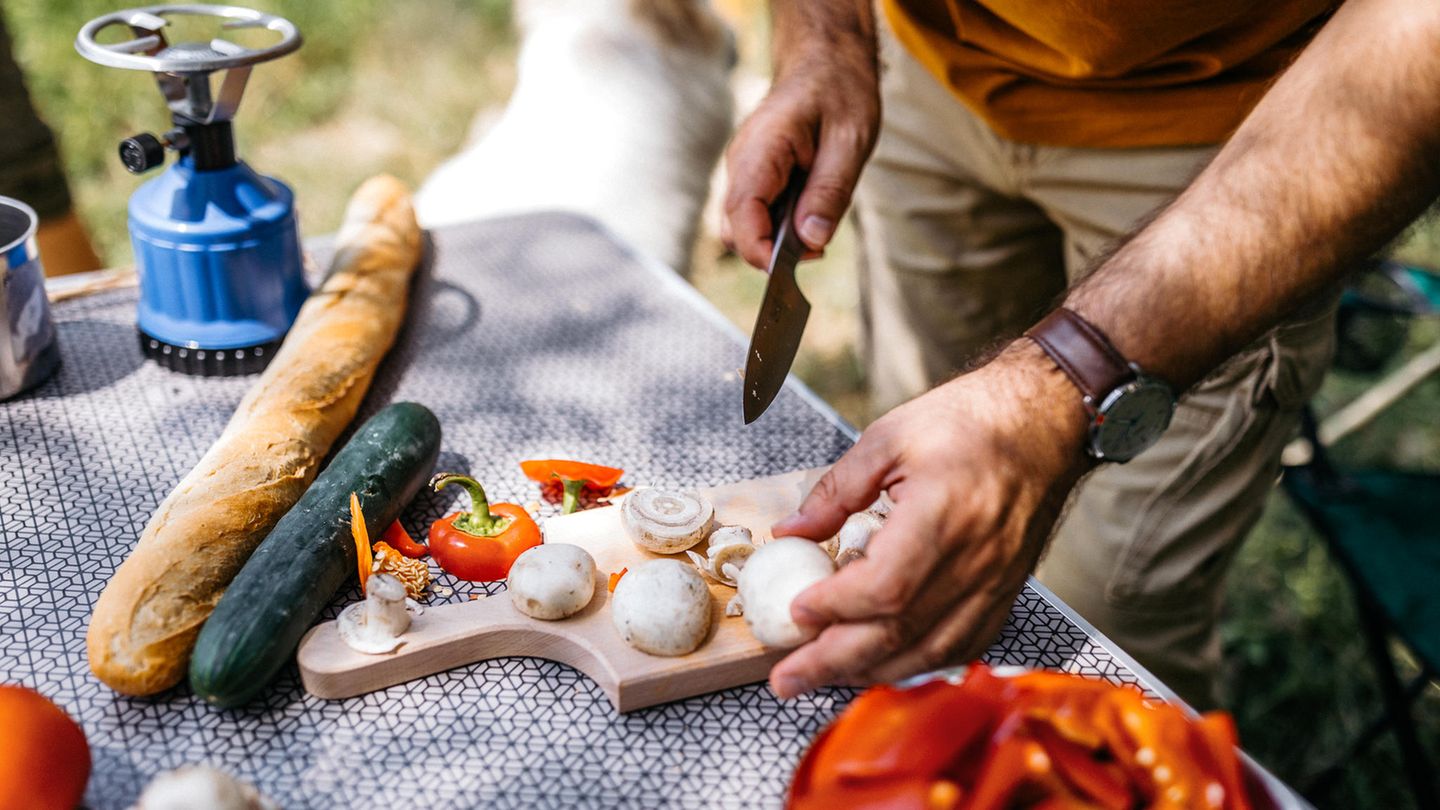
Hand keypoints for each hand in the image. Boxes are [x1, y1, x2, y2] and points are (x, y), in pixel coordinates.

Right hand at [721, 29, 878, 267]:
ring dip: (776, 240)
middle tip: (818, 248)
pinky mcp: (754, 176)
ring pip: (744, 226)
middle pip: (735, 231)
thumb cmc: (839, 93)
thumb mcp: (850, 141)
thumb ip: (829, 192)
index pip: (741, 218)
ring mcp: (743, 170)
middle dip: (770, 252)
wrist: (827, 60)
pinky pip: (757, 213)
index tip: (793, 270)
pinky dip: (779, 226)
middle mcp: (741, 163)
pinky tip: (809, 212)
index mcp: (760, 151)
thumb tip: (812, 241)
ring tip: (817, 222)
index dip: (761, 253)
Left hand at [766, 341, 1092, 697]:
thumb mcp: (889, 437)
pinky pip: (961, 646)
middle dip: (835, 662)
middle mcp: (974, 559)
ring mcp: (995, 582)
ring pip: (929, 650)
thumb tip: (791, 532)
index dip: (836, 607)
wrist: (1042, 423)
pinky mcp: (1004, 592)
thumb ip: (837, 489)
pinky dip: (917, 663)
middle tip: (787, 678)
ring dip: (871, 672)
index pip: (885, 587)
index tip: (797, 610)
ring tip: (823, 677)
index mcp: (943, 514)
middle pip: (900, 632)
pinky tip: (883, 664)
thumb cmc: (971, 421)